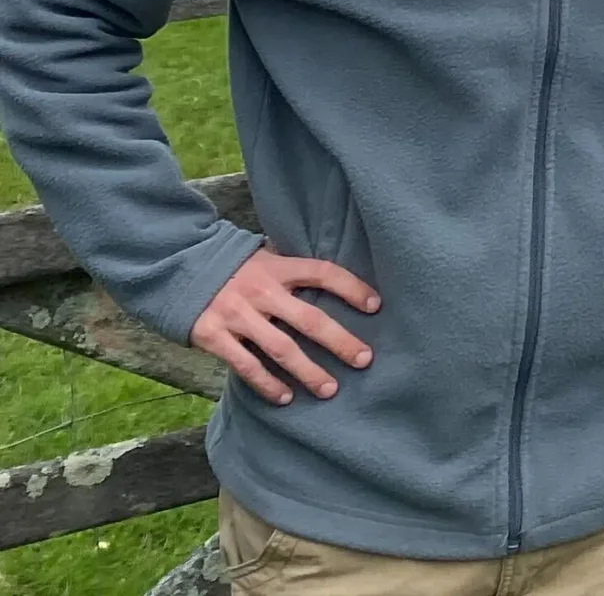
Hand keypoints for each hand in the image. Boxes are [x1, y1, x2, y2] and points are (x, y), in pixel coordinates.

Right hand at [191, 248, 379, 405]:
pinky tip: (286, 397)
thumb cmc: (233, 267)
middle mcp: (261, 291)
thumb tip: (332, 283)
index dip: (351, 287)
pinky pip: (246, 365)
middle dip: (339, 341)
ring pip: (281, 349)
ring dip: (308, 371)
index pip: (323, 272)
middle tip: (364, 360)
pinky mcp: (213, 336)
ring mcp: (237, 315)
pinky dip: (267, 384)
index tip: (376, 305)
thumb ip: (291, 271)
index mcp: (277, 268)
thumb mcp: (264, 257)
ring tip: (330, 389)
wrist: (177, 266)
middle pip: (309, 319)